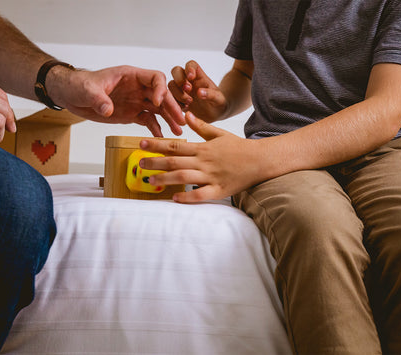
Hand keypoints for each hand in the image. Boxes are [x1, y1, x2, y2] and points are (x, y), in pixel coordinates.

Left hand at [48, 65, 184, 136]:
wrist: (72, 95)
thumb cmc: (79, 85)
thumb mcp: (88, 90)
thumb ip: (99, 99)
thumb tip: (107, 109)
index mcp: (130, 75)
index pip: (154, 78)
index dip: (159, 89)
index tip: (157, 103)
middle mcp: (137, 88)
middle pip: (161, 95)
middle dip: (172, 107)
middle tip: (181, 121)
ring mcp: (136, 101)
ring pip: (158, 109)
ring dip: (169, 119)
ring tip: (178, 132)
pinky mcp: (131, 114)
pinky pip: (148, 121)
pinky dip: (155, 129)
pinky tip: (161, 138)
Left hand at [138, 112, 267, 202]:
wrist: (261, 160)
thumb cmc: (239, 147)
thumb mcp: (219, 133)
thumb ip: (201, 126)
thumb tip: (187, 115)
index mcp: (202, 148)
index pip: (175, 145)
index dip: (157, 145)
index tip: (141, 144)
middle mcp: (204, 162)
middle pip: (175, 161)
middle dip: (155, 162)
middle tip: (139, 164)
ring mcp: (211, 176)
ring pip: (184, 177)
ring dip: (165, 179)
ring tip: (150, 180)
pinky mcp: (219, 190)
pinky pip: (201, 195)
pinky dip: (187, 197)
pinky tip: (175, 198)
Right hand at [169, 60, 227, 121]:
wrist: (215, 115)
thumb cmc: (218, 103)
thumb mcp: (219, 99)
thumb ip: (211, 95)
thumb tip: (200, 92)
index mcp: (200, 76)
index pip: (191, 65)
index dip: (189, 68)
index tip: (191, 77)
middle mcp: (189, 81)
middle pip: (176, 71)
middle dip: (179, 79)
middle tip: (188, 89)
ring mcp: (182, 90)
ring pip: (172, 85)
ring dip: (178, 93)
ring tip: (189, 102)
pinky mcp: (178, 100)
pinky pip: (170, 98)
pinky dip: (176, 103)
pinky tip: (185, 108)